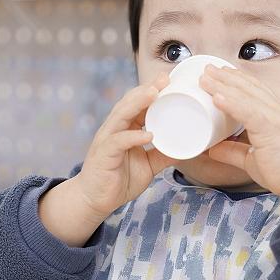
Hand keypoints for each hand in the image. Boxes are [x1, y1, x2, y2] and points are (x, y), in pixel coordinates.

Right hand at [74, 72, 176, 219]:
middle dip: (147, 89)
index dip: (152, 91)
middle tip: (165, 79)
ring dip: (138, 103)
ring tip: (154, 94)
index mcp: (124, 128)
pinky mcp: (103, 154)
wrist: (95, 201)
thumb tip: (185, 148)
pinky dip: (133, 136)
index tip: (170, 81)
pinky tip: (148, 134)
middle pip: (129, 103)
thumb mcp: (147, 166)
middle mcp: (114, 129)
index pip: (138, 104)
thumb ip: (162, 155)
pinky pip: (119, 141)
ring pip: (121, 115)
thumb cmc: (119, 180)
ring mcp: (107, 140)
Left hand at [200, 65, 279, 225]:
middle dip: (225, 75)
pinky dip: (231, 102)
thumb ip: (232, 151)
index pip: (254, 88)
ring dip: (223, 84)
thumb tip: (212, 148)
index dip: (236, 78)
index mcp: (274, 113)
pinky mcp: (271, 128)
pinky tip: (216, 96)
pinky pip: (248, 111)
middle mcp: (276, 110)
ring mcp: (275, 117)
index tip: (217, 72)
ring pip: (245, 94)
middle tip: (206, 68)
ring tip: (205, 78)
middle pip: (247, 86)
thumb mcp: (250, 158)